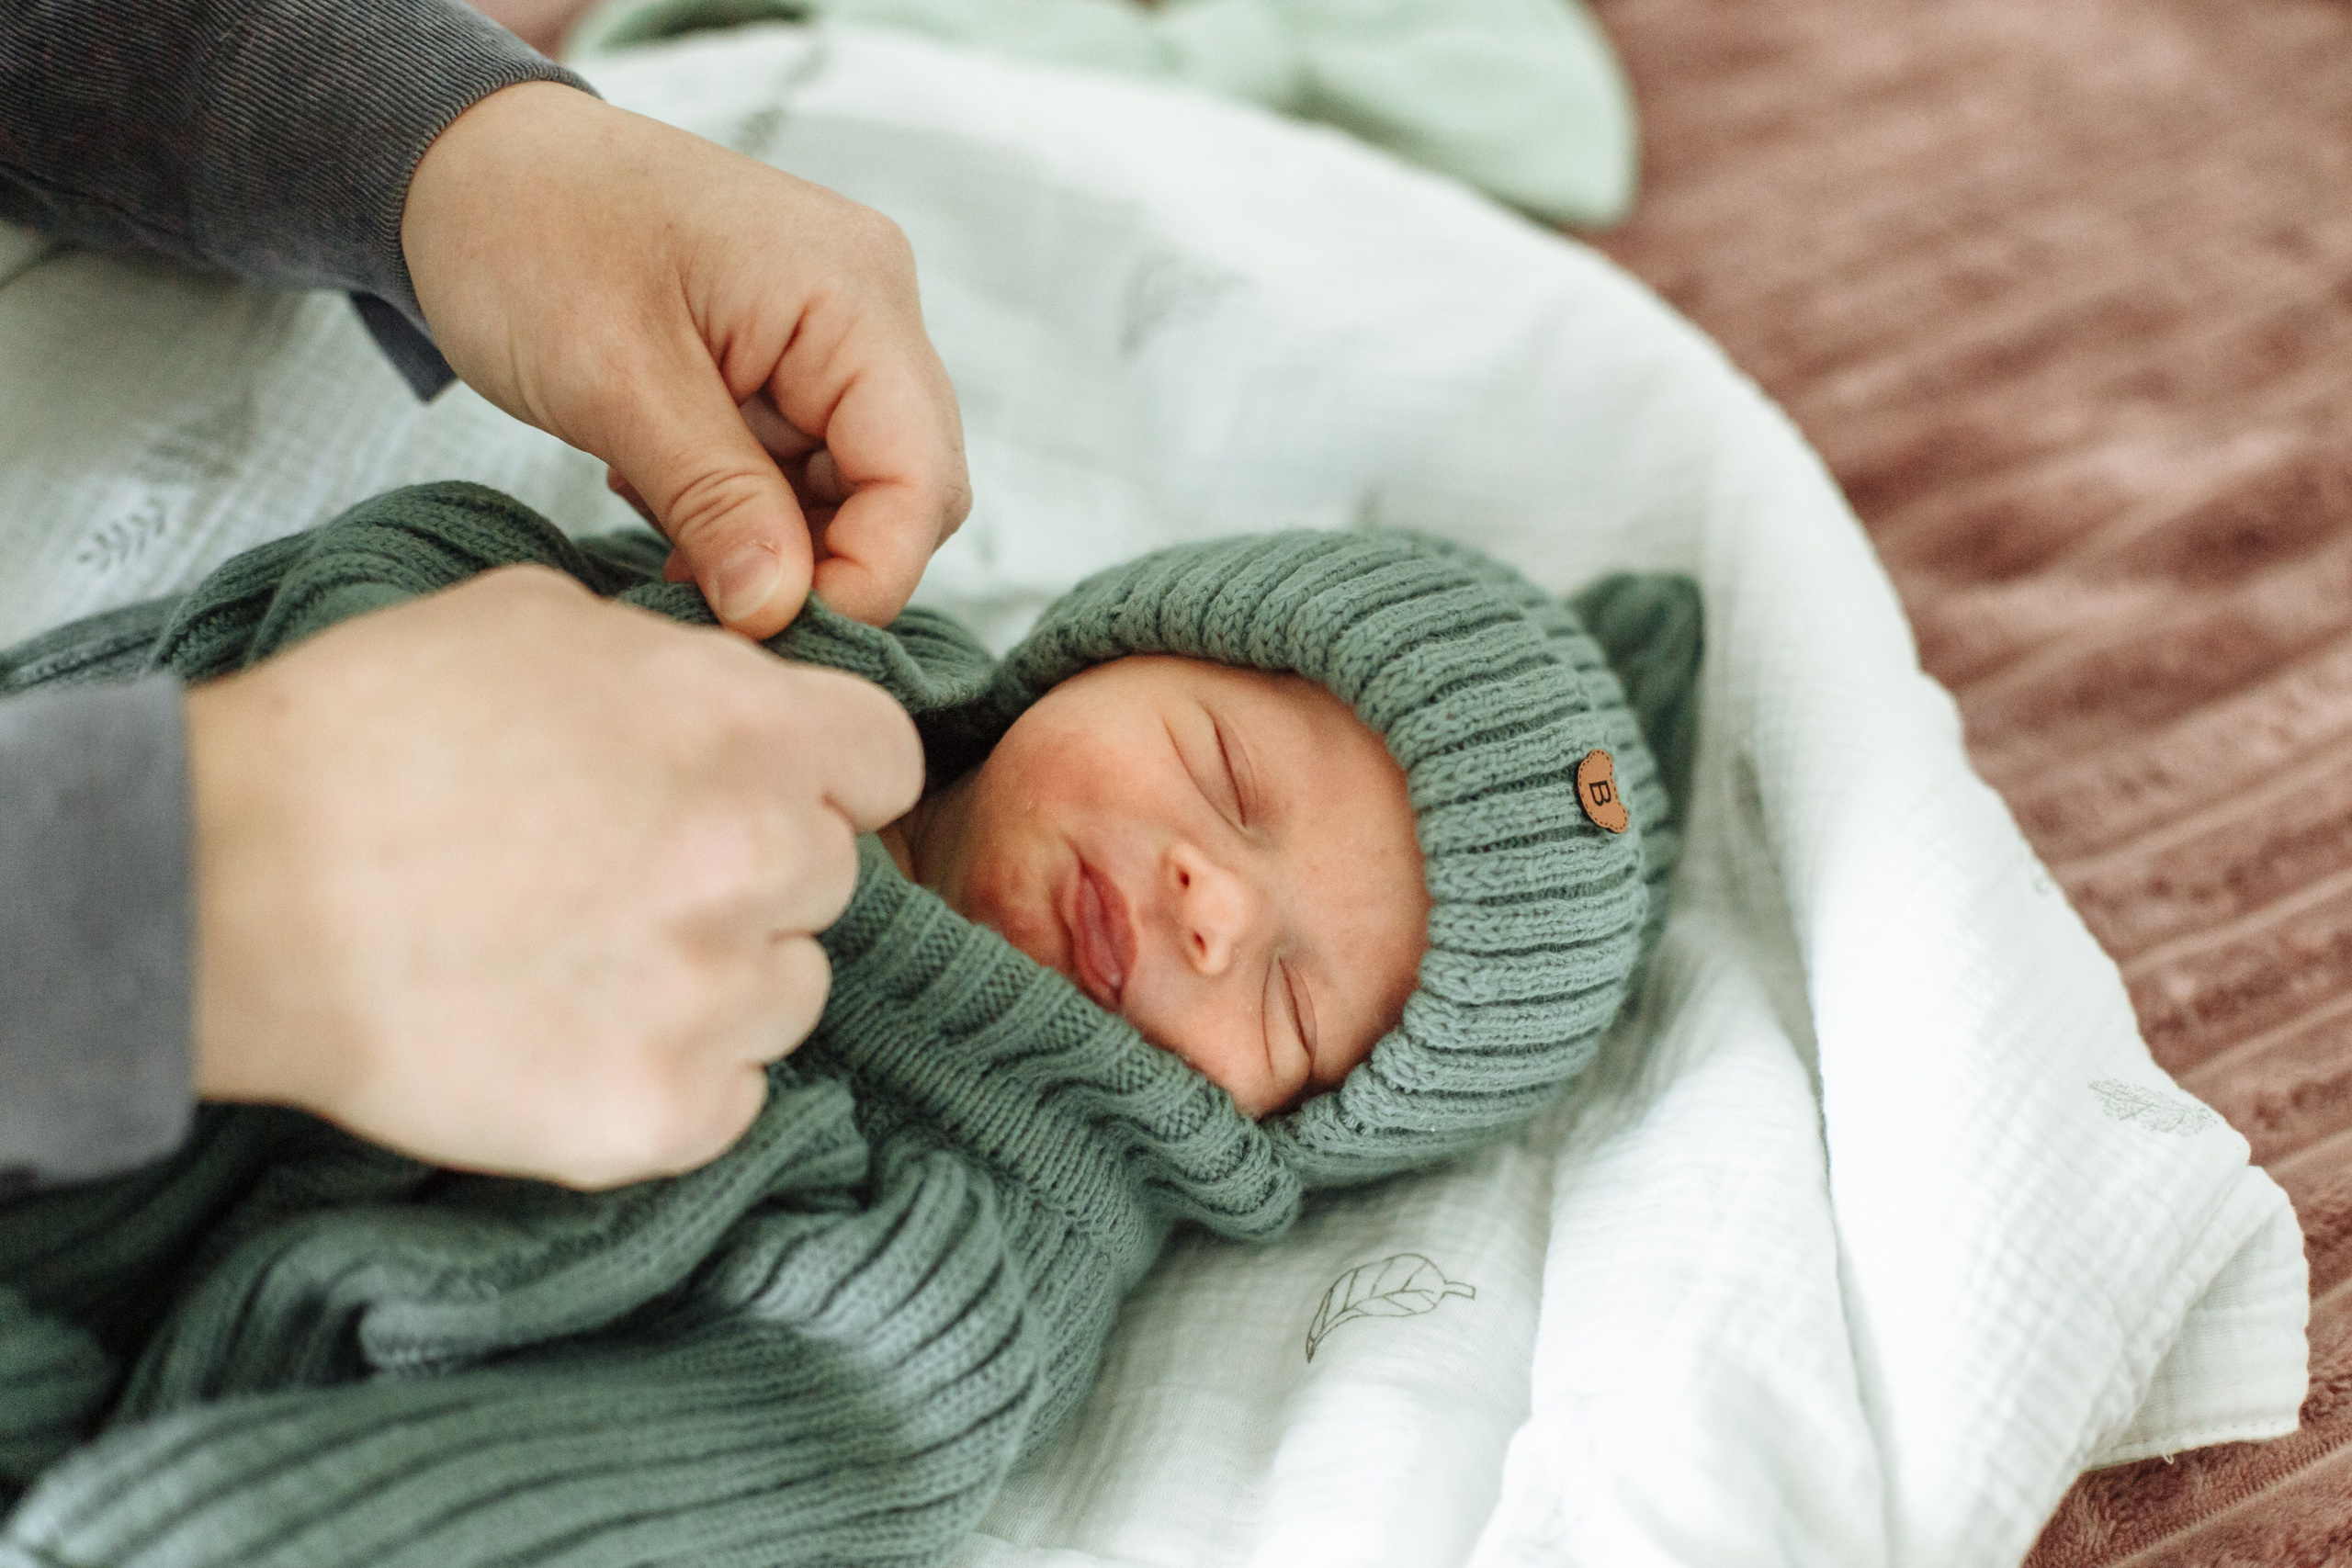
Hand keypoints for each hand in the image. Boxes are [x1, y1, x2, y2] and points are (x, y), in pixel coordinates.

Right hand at [183, 567, 921, 1187]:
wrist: (229, 883)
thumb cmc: (361, 740)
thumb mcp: (536, 620)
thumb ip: (673, 663)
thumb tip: (721, 695)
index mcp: (746, 724)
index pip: (886, 760)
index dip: (830, 777)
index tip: (777, 795)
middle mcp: (756, 855)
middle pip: (830, 878)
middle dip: (751, 874)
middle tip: (625, 876)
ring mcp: (713, 994)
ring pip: (790, 993)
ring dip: (718, 980)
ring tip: (583, 957)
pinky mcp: (658, 1112)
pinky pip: (731, 1099)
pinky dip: (670, 1079)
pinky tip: (571, 1035)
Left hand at [401, 82, 970, 635]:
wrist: (465, 160)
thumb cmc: (527, 230)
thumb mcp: (614, 379)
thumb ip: (715, 498)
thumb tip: (778, 611)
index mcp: (852, 292)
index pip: (919, 478)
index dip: (863, 578)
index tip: (765, 634)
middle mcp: (871, 306)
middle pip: (908, 491)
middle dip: (819, 563)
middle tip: (710, 598)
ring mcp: (839, 331)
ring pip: (860, 491)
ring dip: (776, 540)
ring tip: (669, 530)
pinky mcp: (798, 357)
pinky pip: (811, 466)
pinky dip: (750, 508)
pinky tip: (670, 495)